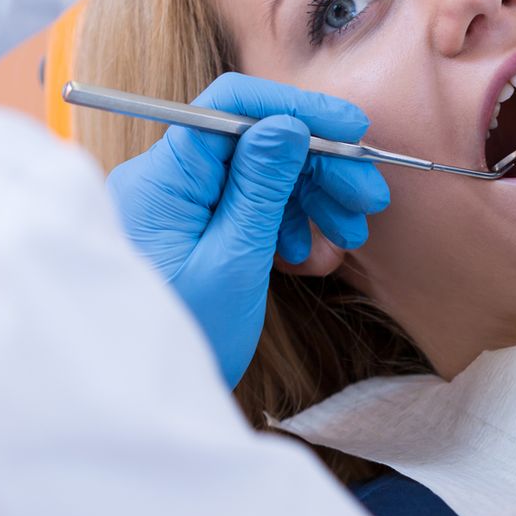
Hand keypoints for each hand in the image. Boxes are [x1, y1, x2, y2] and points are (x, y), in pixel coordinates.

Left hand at [106, 72, 390, 385]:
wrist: (147, 407)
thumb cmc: (184, 340)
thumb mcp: (233, 264)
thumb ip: (260, 189)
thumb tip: (286, 123)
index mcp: (162, 181)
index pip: (230, 108)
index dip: (297, 109)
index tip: (352, 130)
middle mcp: (165, 182)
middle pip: (253, 141)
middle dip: (317, 164)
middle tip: (368, 197)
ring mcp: (178, 207)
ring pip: (258, 174)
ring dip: (310, 197)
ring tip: (348, 236)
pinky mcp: (193, 230)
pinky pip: (247, 206)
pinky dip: (287, 223)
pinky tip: (308, 254)